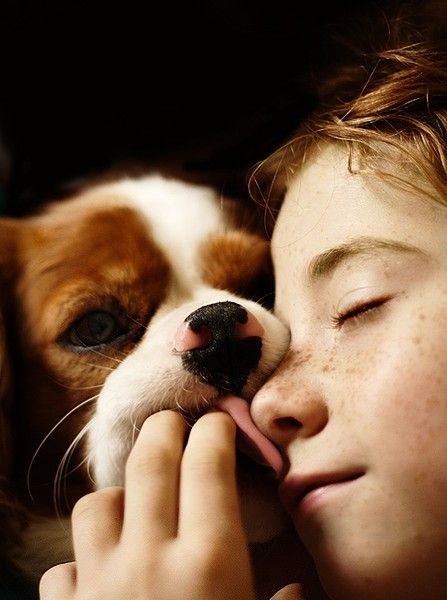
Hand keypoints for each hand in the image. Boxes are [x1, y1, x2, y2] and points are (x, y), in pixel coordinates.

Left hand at [40, 410, 254, 599]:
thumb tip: (296, 586)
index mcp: (208, 563)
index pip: (207, 465)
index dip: (214, 430)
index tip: (219, 422)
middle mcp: (148, 563)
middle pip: (149, 462)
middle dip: (164, 427)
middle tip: (176, 422)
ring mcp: (99, 587)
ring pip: (96, 505)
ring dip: (118, 495)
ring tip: (137, 504)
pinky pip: (62, 570)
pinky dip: (81, 563)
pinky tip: (101, 573)